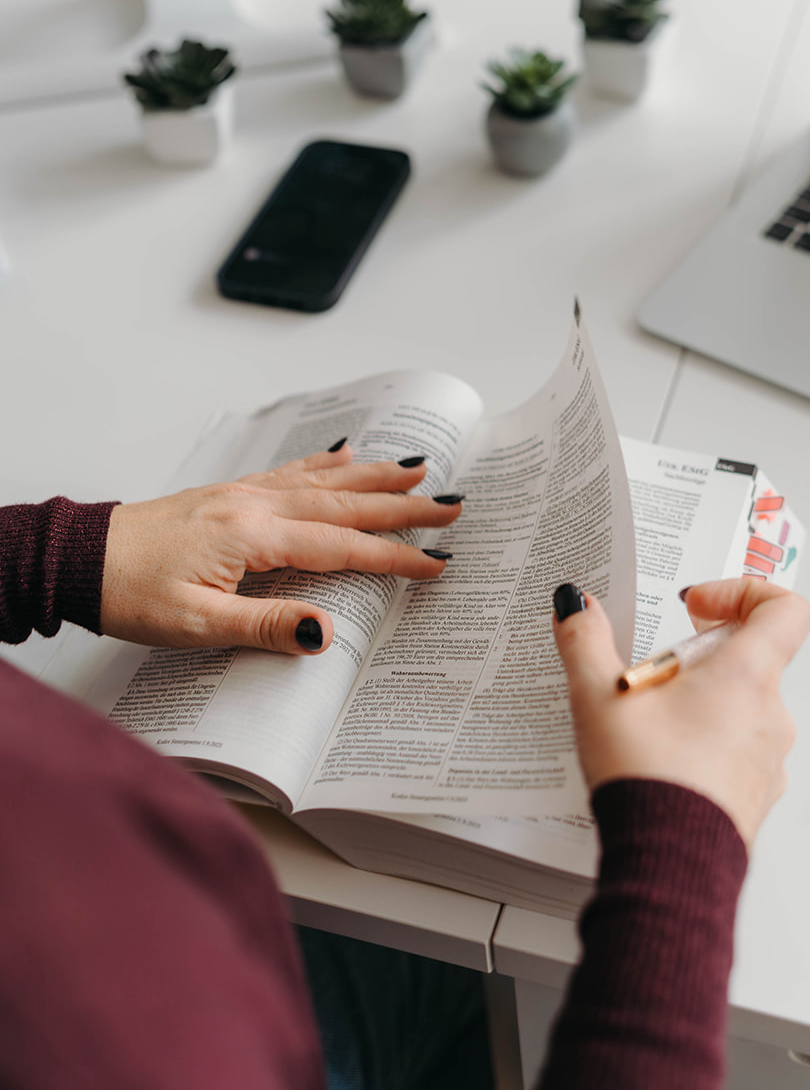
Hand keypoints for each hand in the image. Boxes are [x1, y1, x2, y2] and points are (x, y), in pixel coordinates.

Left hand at [100, 446, 461, 654]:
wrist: (79, 560)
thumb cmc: (128, 593)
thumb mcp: (193, 625)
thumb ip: (264, 626)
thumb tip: (326, 633)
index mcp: (252, 535)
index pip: (340, 548)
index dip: (393, 558)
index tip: (437, 562)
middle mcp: (254, 505)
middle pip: (344, 505)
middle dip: (402, 507)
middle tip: (452, 503)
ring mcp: (243, 495)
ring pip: (324, 482)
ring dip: (374, 478)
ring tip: (416, 470)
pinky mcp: (230, 496)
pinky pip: (293, 473)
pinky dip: (326, 464)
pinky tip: (345, 456)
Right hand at [553, 578, 809, 847]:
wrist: (669, 867)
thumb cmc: (648, 779)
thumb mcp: (598, 696)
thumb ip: (585, 639)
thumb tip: (576, 605)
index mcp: (746, 676)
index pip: (785, 609)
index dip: (743, 592)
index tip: (697, 607)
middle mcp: (771, 714)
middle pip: (752, 657)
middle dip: (698, 656)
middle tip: (653, 675)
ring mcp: (770, 758)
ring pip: (743, 707)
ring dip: (701, 702)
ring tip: (648, 724)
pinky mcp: (756, 795)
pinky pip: (739, 751)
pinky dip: (706, 743)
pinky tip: (662, 760)